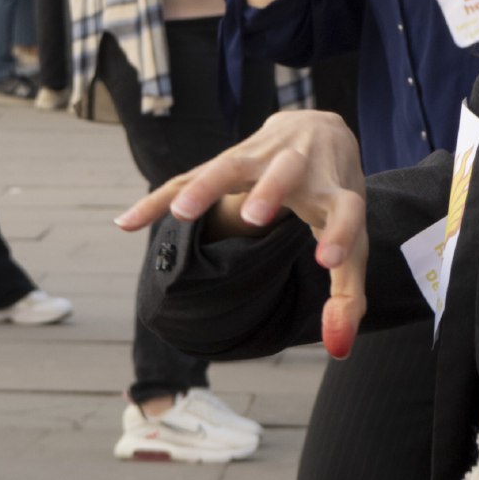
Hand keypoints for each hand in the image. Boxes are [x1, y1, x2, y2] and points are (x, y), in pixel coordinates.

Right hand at [115, 111, 368, 357]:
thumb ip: (347, 298)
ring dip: (207, 186)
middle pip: (285, 173)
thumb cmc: (336, 199)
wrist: (321, 129)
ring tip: (182, 214)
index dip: (338, 235)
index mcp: (337, 191)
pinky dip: (158, 199)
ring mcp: (263, 157)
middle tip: (252, 216)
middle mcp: (302, 167)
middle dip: (269, 192)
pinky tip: (125, 223)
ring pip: (230, 166)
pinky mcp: (230, 158)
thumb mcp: (353, 243)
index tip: (327, 262)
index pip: (346, 211)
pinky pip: (188, 178)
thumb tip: (338, 350)